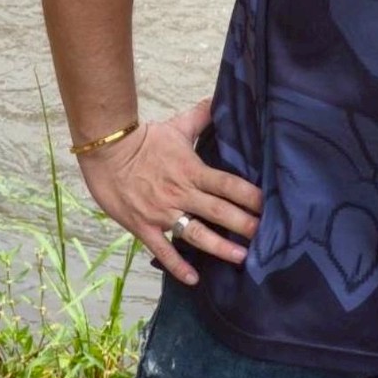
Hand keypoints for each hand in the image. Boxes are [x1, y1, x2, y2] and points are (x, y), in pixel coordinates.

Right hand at [76, 98, 262, 286]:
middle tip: (265, 235)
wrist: (108, 151)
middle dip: (243, 224)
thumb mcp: (178, 125)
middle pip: (219, 211)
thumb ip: (202, 115)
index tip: (269, 204)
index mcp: (193, 170)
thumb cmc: (145, 138)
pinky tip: (194, 279)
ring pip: (197, 233)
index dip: (249, 195)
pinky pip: (163, 250)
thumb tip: (220, 97)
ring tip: (241, 258)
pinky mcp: (144, 226)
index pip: (228, 183)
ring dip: (220, 247)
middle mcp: (182, 193)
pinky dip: (178, 266)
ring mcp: (163, 212)